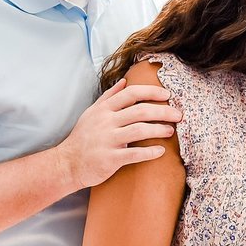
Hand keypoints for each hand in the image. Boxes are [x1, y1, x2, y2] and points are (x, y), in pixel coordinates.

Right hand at [56, 79, 182, 187]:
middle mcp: (106, 122)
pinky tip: (161, 151)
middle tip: (179, 115)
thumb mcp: (92, 113)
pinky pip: (134, 154)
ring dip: (159, 129)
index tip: (167, 95)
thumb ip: (108, 97)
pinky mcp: (110, 159)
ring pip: (139, 130)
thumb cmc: (83, 138)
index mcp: (104, 109)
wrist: (67, 164)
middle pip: (140, 111)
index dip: (151, 92)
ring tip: (172, 131)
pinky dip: (150, 152)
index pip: (131, 94)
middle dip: (163, 111)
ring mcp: (108, 140)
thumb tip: (124, 81)